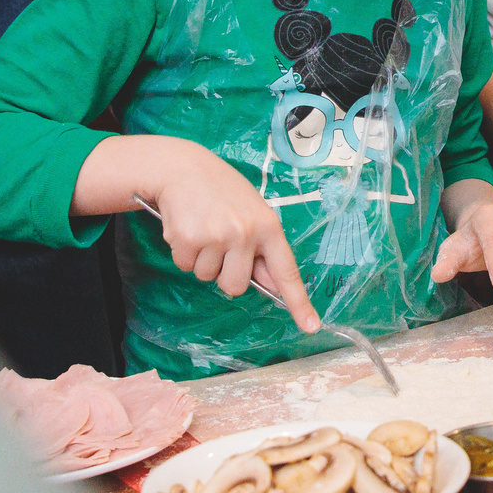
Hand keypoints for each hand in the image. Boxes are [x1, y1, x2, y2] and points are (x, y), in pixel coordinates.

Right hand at [147, 145, 316, 332]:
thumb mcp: (252, 212)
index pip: (286, 271)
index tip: (310, 326)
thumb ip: (262, 248)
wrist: (182, 167)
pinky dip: (182, 253)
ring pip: (207, 277)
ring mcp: (217, 237)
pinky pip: (185, 265)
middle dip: (224, 274)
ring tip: (202, 229)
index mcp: (269, 226)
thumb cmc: (222, 191)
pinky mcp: (188, 239)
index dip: (298, 302)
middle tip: (219, 244)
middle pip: (236, 286)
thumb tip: (273, 286)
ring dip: (201, 260)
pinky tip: (186, 227)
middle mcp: (246, 234)